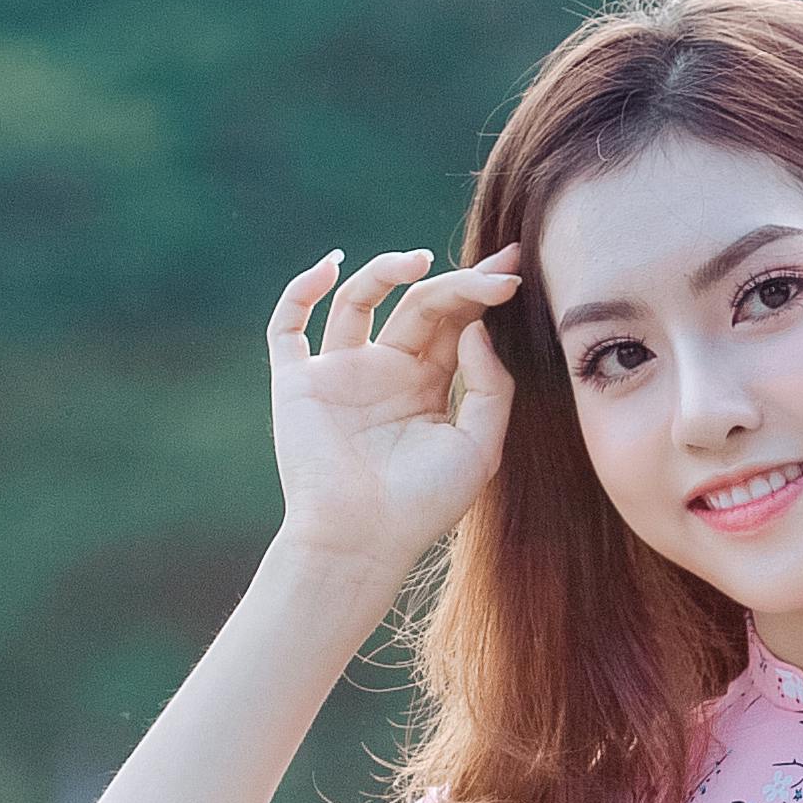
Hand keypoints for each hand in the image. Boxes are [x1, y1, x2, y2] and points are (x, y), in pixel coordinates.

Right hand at [266, 243, 518, 578]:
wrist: (362, 541)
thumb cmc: (423, 504)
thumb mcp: (478, 447)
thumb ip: (489, 387)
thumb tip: (476, 327)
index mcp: (429, 383)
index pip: (457, 323)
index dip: (482, 293)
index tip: (514, 271)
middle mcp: (385, 370)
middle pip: (419, 306)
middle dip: (457, 283)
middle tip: (495, 268)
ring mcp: (340, 371)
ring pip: (359, 301)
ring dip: (385, 272)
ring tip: (418, 261)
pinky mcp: (298, 381)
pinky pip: (287, 326)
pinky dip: (300, 290)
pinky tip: (331, 267)